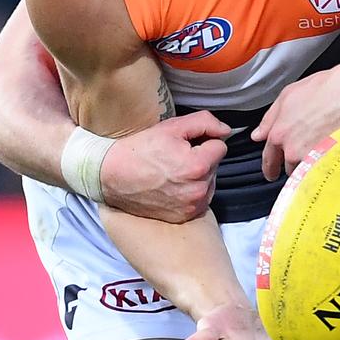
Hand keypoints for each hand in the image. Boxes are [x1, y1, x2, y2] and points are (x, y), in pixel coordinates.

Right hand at [100, 112, 230, 221]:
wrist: (112, 175)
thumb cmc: (141, 149)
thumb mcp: (172, 127)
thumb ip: (205, 123)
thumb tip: (226, 131)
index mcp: (197, 165)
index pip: (220, 146)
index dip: (203, 141)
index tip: (185, 144)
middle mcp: (198, 190)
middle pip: (215, 165)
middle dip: (201, 158)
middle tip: (175, 157)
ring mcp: (191, 206)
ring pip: (209, 182)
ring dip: (198, 176)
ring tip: (172, 171)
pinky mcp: (184, 216)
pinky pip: (199, 199)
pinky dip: (190, 191)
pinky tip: (171, 185)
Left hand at [251, 64, 339, 181]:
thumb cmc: (324, 89)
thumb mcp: (288, 95)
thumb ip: (269, 118)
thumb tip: (258, 135)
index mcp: (279, 133)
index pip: (269, 158)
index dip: (270, 167)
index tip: (271, 172)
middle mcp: (292, 149)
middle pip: (288, 167)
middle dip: (293, 162)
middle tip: (304, 153)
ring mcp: (312, 157)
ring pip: (306, 171)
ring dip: (310, 165)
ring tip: (322, 150)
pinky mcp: (330, 162)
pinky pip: (322, 172)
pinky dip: (324, 167)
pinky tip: (331, 156)